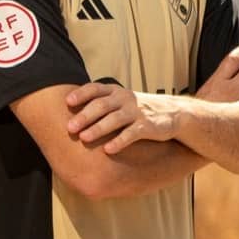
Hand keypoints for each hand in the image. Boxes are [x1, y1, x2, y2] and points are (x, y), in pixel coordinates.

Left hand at [66, 83, 182, 154]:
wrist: (172, 113)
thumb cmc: (135, 109)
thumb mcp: (119, 100)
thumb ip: (99, 102)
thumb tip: (67, 113)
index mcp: (114, 91)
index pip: (95, 89)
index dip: (81, 94)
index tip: (67, 103)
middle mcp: (124, 98)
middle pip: (101, 105)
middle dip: (84, 116)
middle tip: (69, 127)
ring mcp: (136, 111)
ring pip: (114, 119)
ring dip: (98, 128)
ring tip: (84, 137)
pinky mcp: (147, 126)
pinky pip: (131, 134)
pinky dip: (119, 141)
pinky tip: (108, 150)